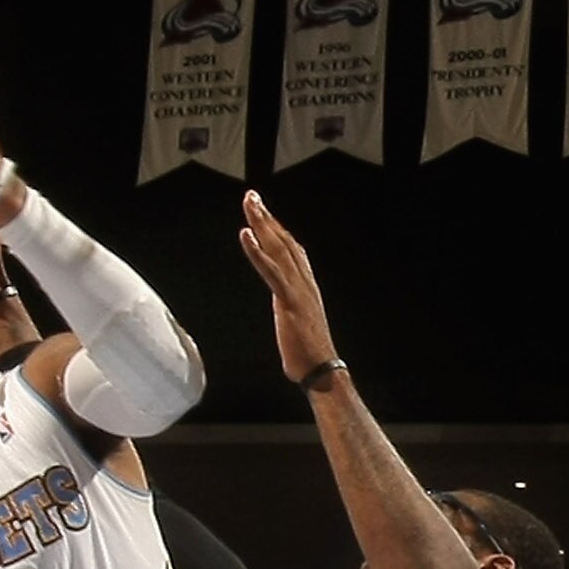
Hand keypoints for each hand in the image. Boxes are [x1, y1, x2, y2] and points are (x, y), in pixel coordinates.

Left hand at [238, 192, 340, 385]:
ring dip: (262, 223)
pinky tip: (246, 234)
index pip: (292, 251)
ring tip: (249, 203)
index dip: (278, 230)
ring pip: (278, 249)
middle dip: (267, 218)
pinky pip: (270, 271)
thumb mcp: (298, 326)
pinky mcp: (288, 300)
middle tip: (252, 196)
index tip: (265, 215)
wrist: (322, 371)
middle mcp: (304, 283)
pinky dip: (257, 251)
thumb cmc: (310, 356)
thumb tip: (287, 314)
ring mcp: (297, 290)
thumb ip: (291, 312)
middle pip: (284, 242)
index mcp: (306, 288)